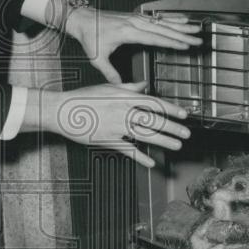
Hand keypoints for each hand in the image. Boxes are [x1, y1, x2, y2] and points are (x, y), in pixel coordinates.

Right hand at [31, 81, 190, 167]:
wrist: (62, 111)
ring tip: (176, 146)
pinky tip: (151, 162)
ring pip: (145, 134)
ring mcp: (116, 127)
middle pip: (153, 120)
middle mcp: (122, 111)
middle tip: (186, 133)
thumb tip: (144, 85)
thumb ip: (128, 87)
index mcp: (123, 97)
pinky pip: (128, 150)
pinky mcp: (108, 140)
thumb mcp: (106, 87)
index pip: (153, 102)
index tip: (184, 114)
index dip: (171, 109)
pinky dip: (140, 156)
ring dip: (163, 141)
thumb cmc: (82, 98)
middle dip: (172, 127)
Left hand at [65, 7, 202, 83]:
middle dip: (183, 34)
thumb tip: (120, 86)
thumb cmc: (89, 36)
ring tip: (196, 27)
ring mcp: (135, 18)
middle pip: (163, 29)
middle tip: (198, 39)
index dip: (171, 42)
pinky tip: (181, 19)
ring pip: (162, 21)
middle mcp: (134, 23)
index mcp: (127, 32)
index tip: (185, 46)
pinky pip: (157, 17)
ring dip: (181, 25)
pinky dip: (171, 18)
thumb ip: (110, 72)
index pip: (154, 38)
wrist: (82, 19)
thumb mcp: (97, 57)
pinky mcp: (135, 16)